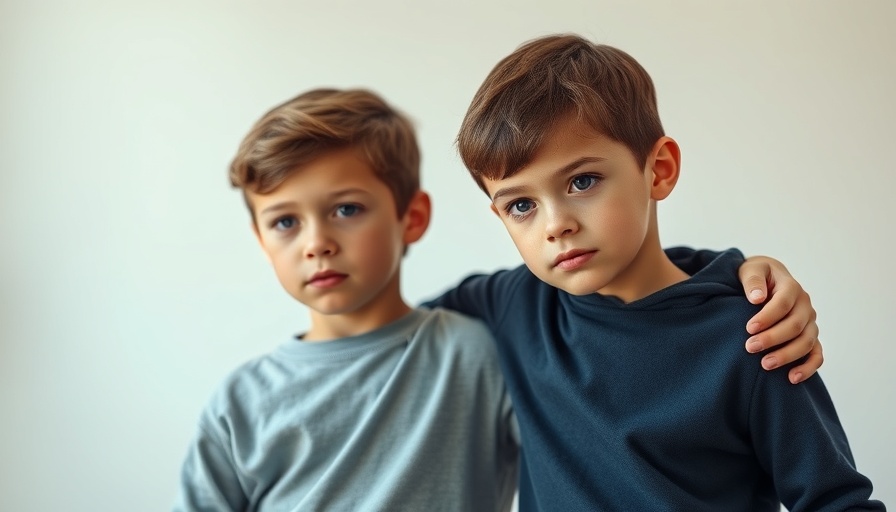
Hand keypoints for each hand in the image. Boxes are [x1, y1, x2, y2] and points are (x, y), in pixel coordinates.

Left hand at [739, 255, 822, 383]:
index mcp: (791, 287)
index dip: (767, 317)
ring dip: (787, 355)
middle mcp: (805, 305)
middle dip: (772, 338)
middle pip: (795, 325)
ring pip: (806, 342)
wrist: (768, 279)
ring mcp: (810, 322)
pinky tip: (792, 378)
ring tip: (765, 365)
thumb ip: (753, 280)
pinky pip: (816, 354)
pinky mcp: (810, 337)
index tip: (749, 328)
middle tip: (750, 347)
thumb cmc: (757, 276)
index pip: (783, 303)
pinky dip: (808, 367)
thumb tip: (756, 298)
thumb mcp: (752, 270)